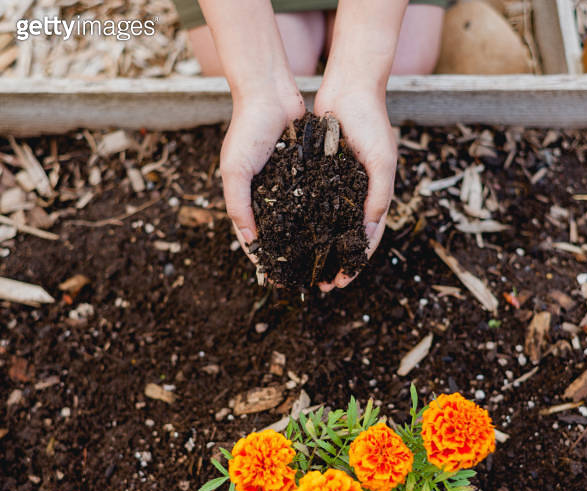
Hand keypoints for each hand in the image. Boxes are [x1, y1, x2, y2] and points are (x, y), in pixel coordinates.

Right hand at [221, 84, 304, 264]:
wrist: (269, 94)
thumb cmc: (246, 131)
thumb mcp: (235, 171)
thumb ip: (238, 206)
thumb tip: (249, 242)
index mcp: (247, 199)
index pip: (255, 238)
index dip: (264, 260)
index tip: (275, 281)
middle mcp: (268, 196)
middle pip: (279, 234)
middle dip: (290, 256)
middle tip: (303, 278)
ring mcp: (288, 185)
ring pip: (299, 221)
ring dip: (308, 241)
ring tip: (321, 262)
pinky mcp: (307, 173)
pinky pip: (315, 199)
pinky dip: (321, 216)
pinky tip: (333, 232)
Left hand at [314, 82, 396, 290]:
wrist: (350, 88)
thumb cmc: (372, 123)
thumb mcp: (382, 161)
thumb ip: (379, 195)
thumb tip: (369, 232)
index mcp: (374, 197)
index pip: (365, 240)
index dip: (354, 264)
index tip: (339, 284)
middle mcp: (356, 195)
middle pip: (345, 238)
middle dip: (333, 263)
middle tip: (319, 285)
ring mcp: (338, 185)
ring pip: (328, 225)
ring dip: (318, 248)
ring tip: (304, 268)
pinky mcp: (321, 174)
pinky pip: (313, 203)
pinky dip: (307, 222)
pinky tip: (293, 236)